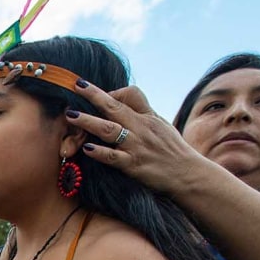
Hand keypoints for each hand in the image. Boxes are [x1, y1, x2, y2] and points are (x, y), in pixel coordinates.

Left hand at [66, 82, 209, 195]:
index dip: (113, 92)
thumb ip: (143, 113)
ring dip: (88, 121)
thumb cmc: (173, 150)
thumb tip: (122, 101)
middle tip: (75, 86)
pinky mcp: (133, 165)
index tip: (99, 95)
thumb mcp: (161, 125)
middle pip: (114, 106)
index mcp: (147, 117)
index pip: (131, 94)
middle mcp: (140, 128)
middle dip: (93, 95)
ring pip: (108, 129)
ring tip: (71, 115)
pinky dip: (99, 152)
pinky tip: (86, 148)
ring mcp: (136, 146)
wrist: (188, 174)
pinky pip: (113, 157)